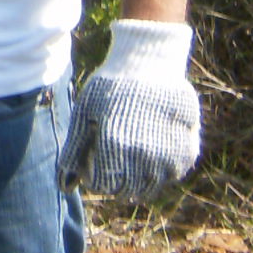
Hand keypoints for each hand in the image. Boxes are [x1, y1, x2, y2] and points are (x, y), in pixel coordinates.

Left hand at [59, 19, 199, 198]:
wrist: (149, 63)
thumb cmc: (110, 87)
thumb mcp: (84, 114)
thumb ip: (74, 152)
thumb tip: (64, 188)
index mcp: (116, 146)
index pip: (103, 184)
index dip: (94, 177)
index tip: (94, 163)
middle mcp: (145, 154)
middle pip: (128, 189)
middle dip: (116, 180)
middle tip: (114, 158)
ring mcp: (169, 153)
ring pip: (152, 185)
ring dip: (140, 177)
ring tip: (134, 154)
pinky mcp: (188, 149)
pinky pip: (175, 172)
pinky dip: (164, 168)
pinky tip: (154, 149)